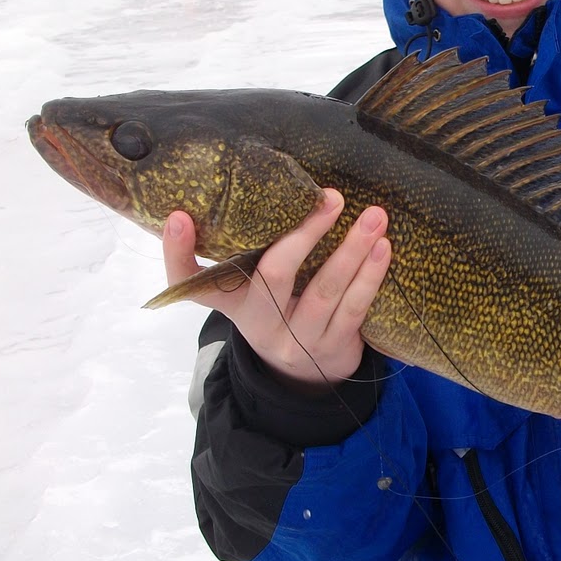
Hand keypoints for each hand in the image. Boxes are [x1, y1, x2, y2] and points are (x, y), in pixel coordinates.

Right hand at [161, 190, 390, 388]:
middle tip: (331, 198)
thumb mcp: (254, 289)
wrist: (304, 377)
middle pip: (273, 276)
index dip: (177, 253)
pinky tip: (383, 248)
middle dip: (304, 234)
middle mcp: (258, 322)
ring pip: (324, 291)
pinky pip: (353, 309)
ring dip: (352, 251)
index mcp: (230, 302)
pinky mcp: (332, 347)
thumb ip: (253, 250)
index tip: (178, 216)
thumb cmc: (279, 310)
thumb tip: (276, 183)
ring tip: (374, 217)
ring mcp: (296, 339)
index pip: (191, 282)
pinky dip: (370, 276)